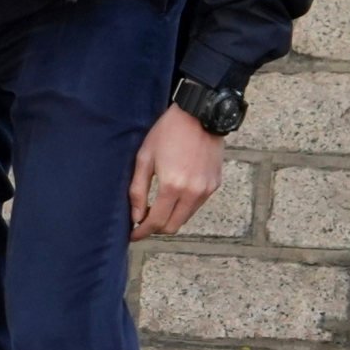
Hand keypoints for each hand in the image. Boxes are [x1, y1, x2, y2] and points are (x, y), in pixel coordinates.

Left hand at [128, 107, 225, 240]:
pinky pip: (197, 205)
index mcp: (172, 186)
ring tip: (158, 205)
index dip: (142, 232)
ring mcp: (206, 190)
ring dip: (171, 217)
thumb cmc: (168, 132)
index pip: (156, 222)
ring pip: (186, 217)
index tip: (133, 235)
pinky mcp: (215, 184)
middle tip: (144, 219)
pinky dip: (184, 205)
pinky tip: (175, 192)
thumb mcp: (145, 157)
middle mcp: (192, 192)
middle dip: (156, 228)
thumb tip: (136, 217)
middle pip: (173, 226)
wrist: (200, 114)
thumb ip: (138, 190)